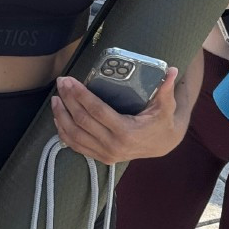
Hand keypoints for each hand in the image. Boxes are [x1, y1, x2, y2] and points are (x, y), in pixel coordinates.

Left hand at [50, 69, 184, 163]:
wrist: (163, 145)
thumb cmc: (162, 121)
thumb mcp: (166, 106)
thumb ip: (166, 89)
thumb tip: (172, 70)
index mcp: (126, 132)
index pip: (97, 111)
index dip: (80, 95)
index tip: (70, 81)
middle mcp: (113, 146)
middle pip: (82, 121)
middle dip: (68, 100)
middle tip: (61, 83)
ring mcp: (105, 154)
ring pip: (74, 136)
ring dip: (61, 116)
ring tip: (55, 98)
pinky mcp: (101, 158)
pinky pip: (76, 147)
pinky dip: (64, 132)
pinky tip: (58, 117)